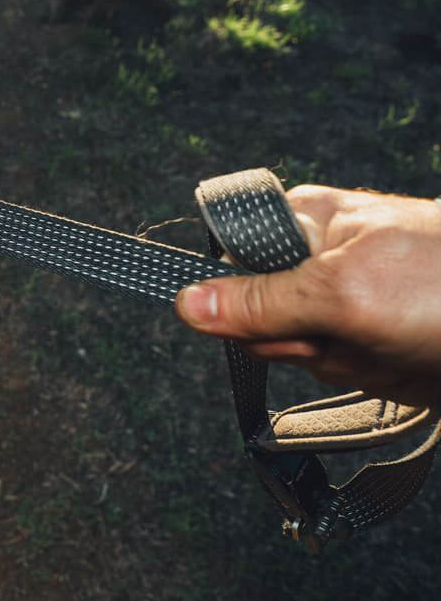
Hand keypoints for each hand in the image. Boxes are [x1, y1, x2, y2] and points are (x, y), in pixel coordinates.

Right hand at [176, 185, 440, 404]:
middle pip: (269, 323)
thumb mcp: (343, 292)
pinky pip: (355, 373)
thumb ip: (260, 301)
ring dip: (356, 366)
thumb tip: (185, 301)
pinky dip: (385, 379)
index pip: (232, 268)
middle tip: (359, 333)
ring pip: (311, 356)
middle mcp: (325, 259)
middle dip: (312, 345)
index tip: (281, 323)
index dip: (249, 308)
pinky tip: (414, 362)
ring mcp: (357, 300)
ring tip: (401, 345)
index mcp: (306, 222)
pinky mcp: (386, 337)